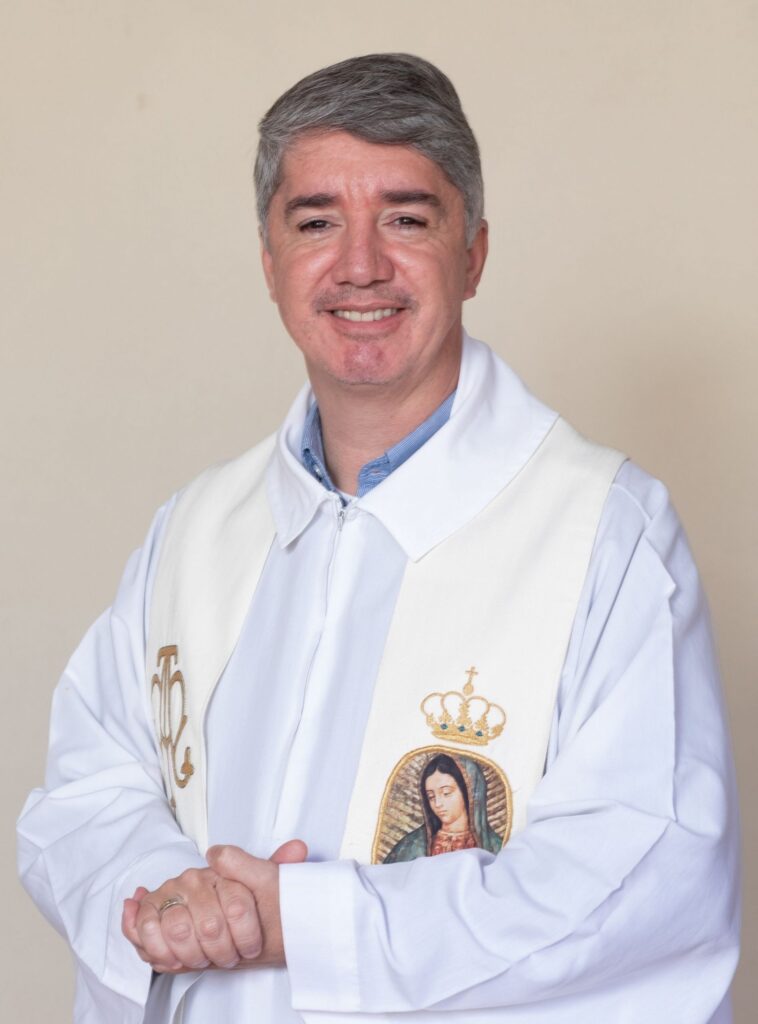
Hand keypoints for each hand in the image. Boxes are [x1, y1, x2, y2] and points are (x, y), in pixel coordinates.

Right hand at [121, 840, 305, 972]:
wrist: (207, 920)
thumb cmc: (234, 909)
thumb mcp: (261, 891)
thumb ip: (278, 869)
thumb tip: (298, 848)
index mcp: (223, 871)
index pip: (239, 907)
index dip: (246, 937)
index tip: (248, 947)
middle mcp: (194, 877)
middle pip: (209, 925)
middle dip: (219, 951)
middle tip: (226, 956)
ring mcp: (169, 891)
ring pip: (179, 930)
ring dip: (193, 955)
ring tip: (201, 957)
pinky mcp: (148, 909)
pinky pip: (147, 931)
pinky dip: (159, 950)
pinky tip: (172, 955)